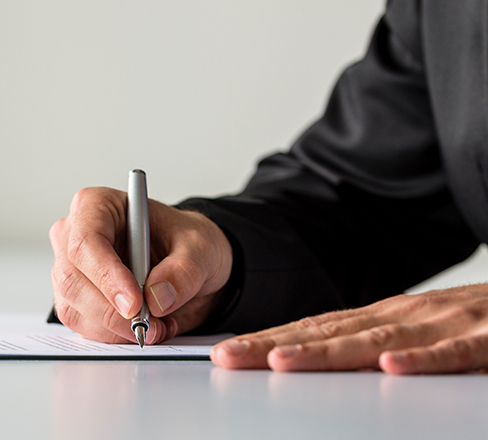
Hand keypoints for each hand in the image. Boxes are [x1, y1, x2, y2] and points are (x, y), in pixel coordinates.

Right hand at [49, 187, 231, 344]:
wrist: (188, 266)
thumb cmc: (185, 242)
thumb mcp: (201, 249)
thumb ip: (183, 272)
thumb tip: (157, 297)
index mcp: (98, 206)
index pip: (85, 241)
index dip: (106, 275)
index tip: (135, 303)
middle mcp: (74, 236)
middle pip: (72, 280)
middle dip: (111, 311)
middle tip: (150, 324)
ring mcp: (71, 270)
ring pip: (74, 308)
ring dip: (116, 328)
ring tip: (158, 325)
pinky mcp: (76, 301)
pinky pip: (84, 327)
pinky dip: (115, 336)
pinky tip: (145, 327)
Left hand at [211, 284, 487, 373]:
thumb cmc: (467, 319)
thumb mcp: (408, 329)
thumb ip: (366, 342)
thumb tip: (314, 358)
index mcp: (380, 316)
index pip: (312, 329)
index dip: (267, 340)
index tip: (227, 354)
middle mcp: (400, 316)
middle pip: (327, 334)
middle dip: (273, 346)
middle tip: (229, 358)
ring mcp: (438, 325)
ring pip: (375, 341)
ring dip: (326, 352)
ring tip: (281, 363)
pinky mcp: (483, 339)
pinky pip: (450, 352)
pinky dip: (420, 358)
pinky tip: (391, 367)